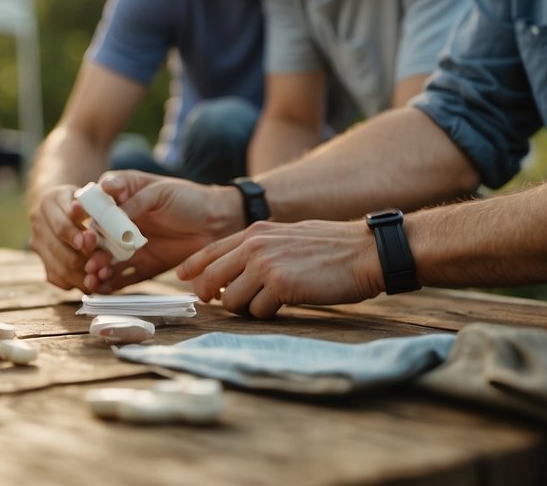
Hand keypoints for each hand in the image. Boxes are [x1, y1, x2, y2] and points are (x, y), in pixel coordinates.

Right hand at [28, 184, 98, 289]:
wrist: (64, 207)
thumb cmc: (84, 201)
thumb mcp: (88, 195)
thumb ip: (88, 203)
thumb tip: (81, 211)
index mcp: (48, 202)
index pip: (59, 225)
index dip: (74, 234)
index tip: (91, 239)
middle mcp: (38, 224)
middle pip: (57, 249)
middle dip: (82, 258)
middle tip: (103, 263)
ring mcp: (38, 245)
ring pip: (58, 268)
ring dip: (82, 275)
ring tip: (102, 275)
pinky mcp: (44, 262)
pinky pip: (59, 279)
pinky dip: (77, 283)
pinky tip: (94, 282)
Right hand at [82, 170, 241, 292]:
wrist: (218, 223)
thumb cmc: (188, 198)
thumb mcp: (159, 192)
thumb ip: (134, 200)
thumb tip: (108, 209)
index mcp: (122, 198)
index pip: (97, 206)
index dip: (85, 216)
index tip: (80, 226)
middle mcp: (122, 223)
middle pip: (98, 237)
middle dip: (89, 250)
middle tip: (87, 260)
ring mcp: (131, 246)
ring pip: (108, 259)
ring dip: (97, 268)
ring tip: (92, 276)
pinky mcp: (144, 265)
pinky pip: (124, 276)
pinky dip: (112, 283)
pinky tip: (103, 287)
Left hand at [176, 219, 384, 318]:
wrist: (364, 252)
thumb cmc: (330, 248)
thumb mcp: (286, 237)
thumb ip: (258, 249)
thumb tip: (235, 271)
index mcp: (254, 232)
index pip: (210, 250)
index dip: (193, 267)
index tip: (183, 279)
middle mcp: (253, 246)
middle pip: (211, 278)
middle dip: (213, 295)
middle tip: (219, 303)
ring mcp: (265, 265)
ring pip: (232, 300)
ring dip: (246, 307)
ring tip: (269, 301)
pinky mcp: (280, 285)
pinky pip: (257, 311)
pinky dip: (268, 313)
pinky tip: (286, 304)